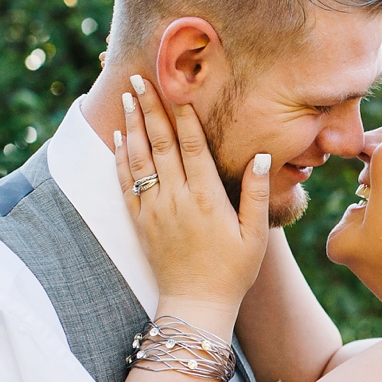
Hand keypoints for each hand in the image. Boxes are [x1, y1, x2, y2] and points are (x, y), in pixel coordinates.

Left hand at [111, 78, 268, 325]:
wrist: (196, 305)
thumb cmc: (232, 270)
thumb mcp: (256, 234)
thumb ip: (257, 193)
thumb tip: (261, 155)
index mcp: (206, 197)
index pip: (191, 144)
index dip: (182, 112)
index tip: (176, 85)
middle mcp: (176, 198)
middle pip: (160, 142)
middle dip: (150, 106)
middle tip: (140, 77)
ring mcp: (154, 209)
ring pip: (139, 157)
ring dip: (133, 123)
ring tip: (127, 95)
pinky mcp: (140, 221)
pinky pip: (126, 182)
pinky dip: (121, 156)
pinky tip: (120, 135)